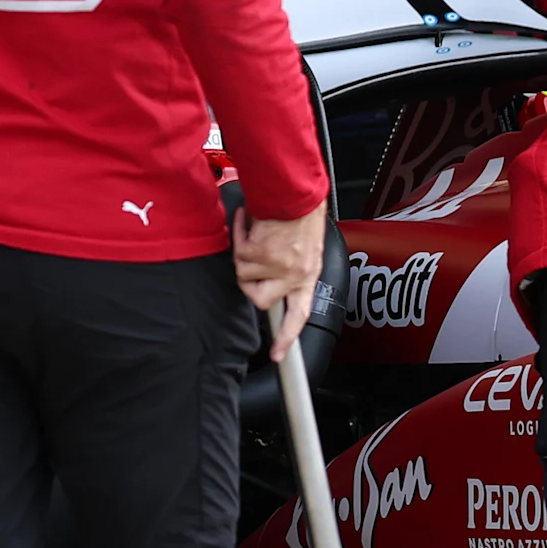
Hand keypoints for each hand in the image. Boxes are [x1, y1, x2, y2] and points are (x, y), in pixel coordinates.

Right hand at [235, 209, 325, 358]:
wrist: (297, 192)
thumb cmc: (301, 216)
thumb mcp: (305, 249)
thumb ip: (291, 271)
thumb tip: (273, 283)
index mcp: (307, 276)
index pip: (299, 315)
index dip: (287, 337)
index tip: (278, 355)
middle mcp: (295, 274)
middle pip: (261, 301)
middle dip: (250, 285)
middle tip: (252, 262)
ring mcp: (278, 266)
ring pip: (244, 274)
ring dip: (245, 253)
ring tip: (259, 234)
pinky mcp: (261, 253)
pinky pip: (239, 253)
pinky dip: (240, 236)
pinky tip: (250, 224)